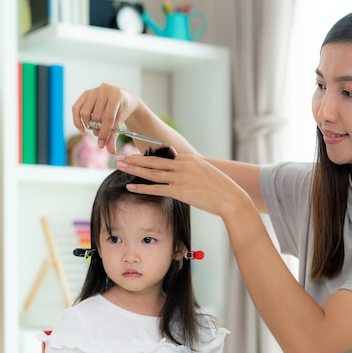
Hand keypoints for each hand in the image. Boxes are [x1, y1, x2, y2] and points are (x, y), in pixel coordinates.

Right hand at [72, 83, 139, 153]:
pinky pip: (76, 109)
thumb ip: (114, 136)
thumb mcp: (121, 122)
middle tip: (101, 133)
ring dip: (88, 125)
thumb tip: (110, 151)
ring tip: (95, 128)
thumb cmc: (123, 110)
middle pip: (96, 116)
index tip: (102, 144)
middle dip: (98, 129)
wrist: (123, 99)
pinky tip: (82, 129)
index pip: (108, 117)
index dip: (104, 133)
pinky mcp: (85, 93)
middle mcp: (104, 90)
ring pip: (85, 113)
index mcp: (116, 95)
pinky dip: (77, 121)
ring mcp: (93, 90)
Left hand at [114, 153, 251, 218]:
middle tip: (121, 157)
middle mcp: (182, 165)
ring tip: (121, 167)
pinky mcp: (179, 191)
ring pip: (151, 172)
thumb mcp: (205, 171)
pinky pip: (156, 189)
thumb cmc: (221, 188)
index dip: (148, 156)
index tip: (136, 156)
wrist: (230, 197)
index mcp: (188, 158)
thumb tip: (183, 172)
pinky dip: (142, 188)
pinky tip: (131, 187)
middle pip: (153, 161)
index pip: (164, 155)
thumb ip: (192, 169)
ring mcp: (180, 177)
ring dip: (134, 170)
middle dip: (135, 159)